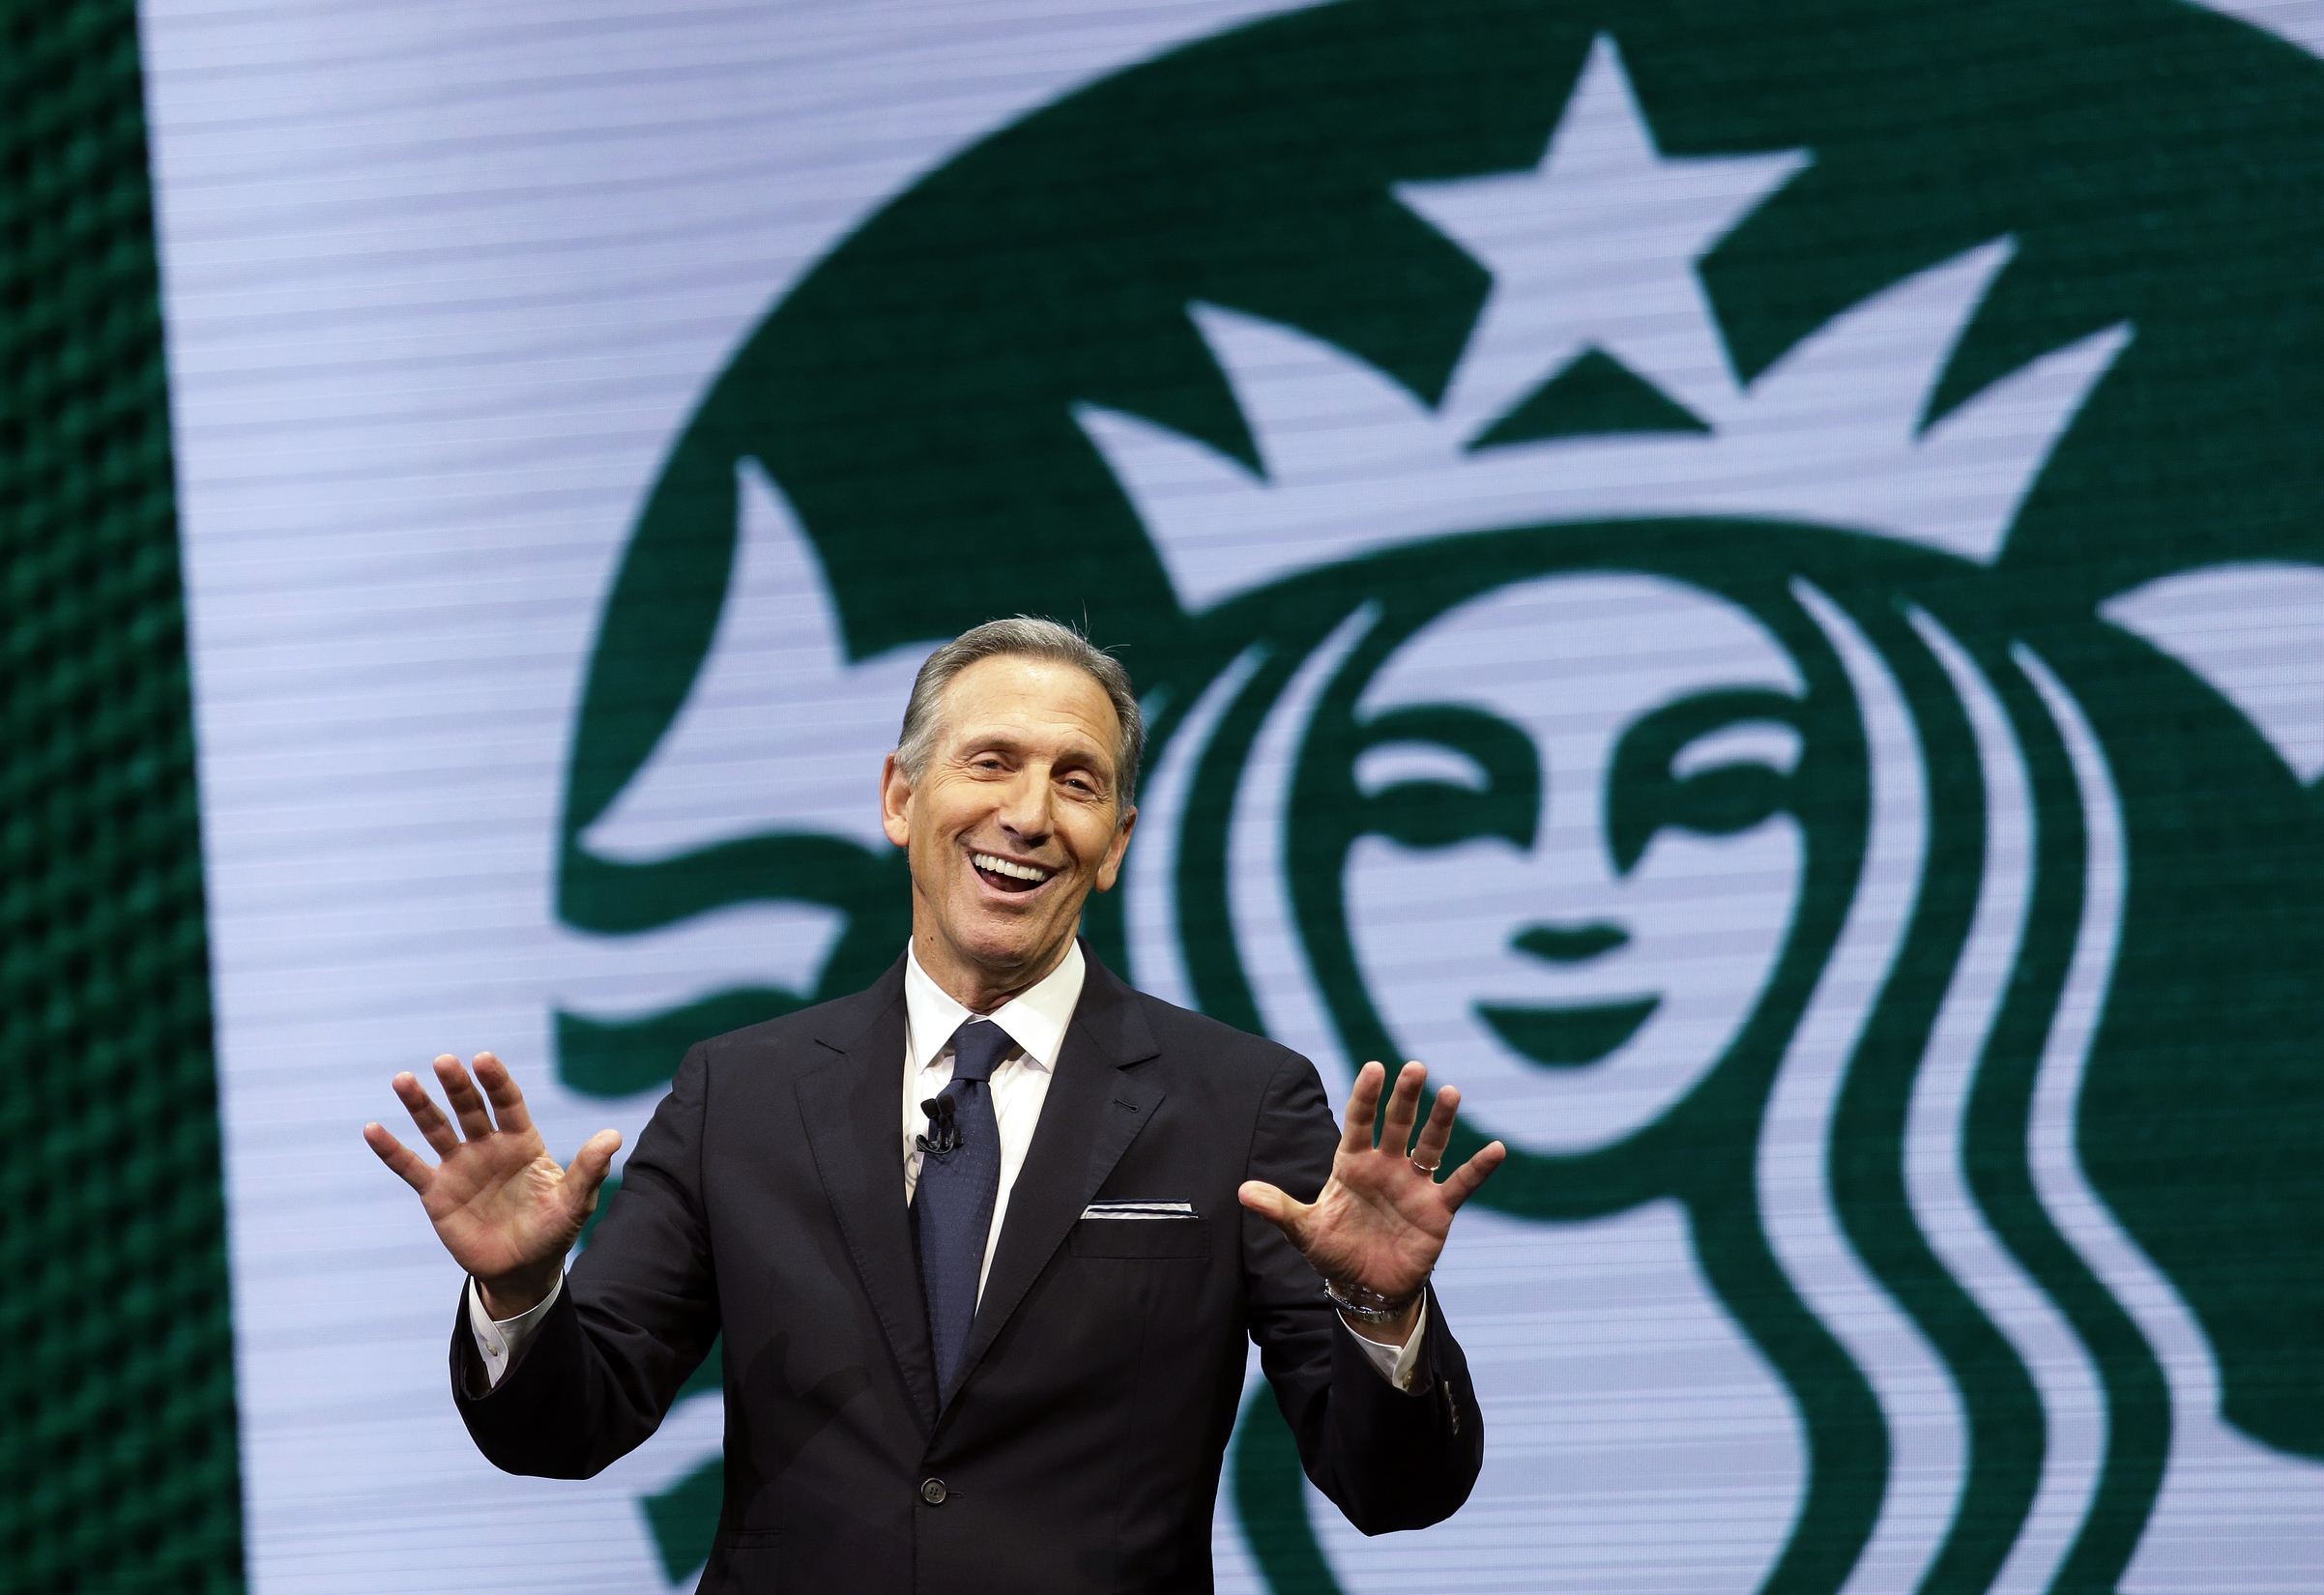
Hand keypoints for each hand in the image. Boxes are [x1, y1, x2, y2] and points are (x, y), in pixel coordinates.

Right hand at [363, 1052, 619, 1318]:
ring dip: (419, 1105)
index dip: (496, 1081)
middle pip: (470, 1108)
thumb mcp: (575, 1202)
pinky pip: (410, 1167)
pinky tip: (373, 1129)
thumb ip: (589, 1168)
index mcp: (522, 1141)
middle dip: (457, 1085)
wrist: (522, 1269)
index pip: (507, 1103)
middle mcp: (488, 1146)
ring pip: (436, 1128)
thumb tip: (614, 1135)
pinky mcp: (437, 1192)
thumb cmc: (553, 1230)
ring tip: (402, 1080)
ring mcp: (460, 1166)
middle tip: (444, 1062)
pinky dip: (392, 1150)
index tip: (484, 1059)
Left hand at [1239, 1060, 1505, 1341]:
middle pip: (1399, 1124)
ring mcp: (1414, 1185)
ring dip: (1442, 1120)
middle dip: (1406, 1097)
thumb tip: (1241, 1192)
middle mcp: (1386, 1166)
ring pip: (1432, 1144)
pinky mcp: (1437, 1210)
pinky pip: (1460, 1184)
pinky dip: (1478, 1168)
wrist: (1367, 1287)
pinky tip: (1496, 1148)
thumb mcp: (1304, 1231)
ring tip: (1451, 1092)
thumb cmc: (1334, 1252)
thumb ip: (1278, 1209)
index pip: (1359, 1121)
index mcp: (1352, 1164)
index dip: (1366, 1096)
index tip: (1373, 1068)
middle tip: (1415, 1068)